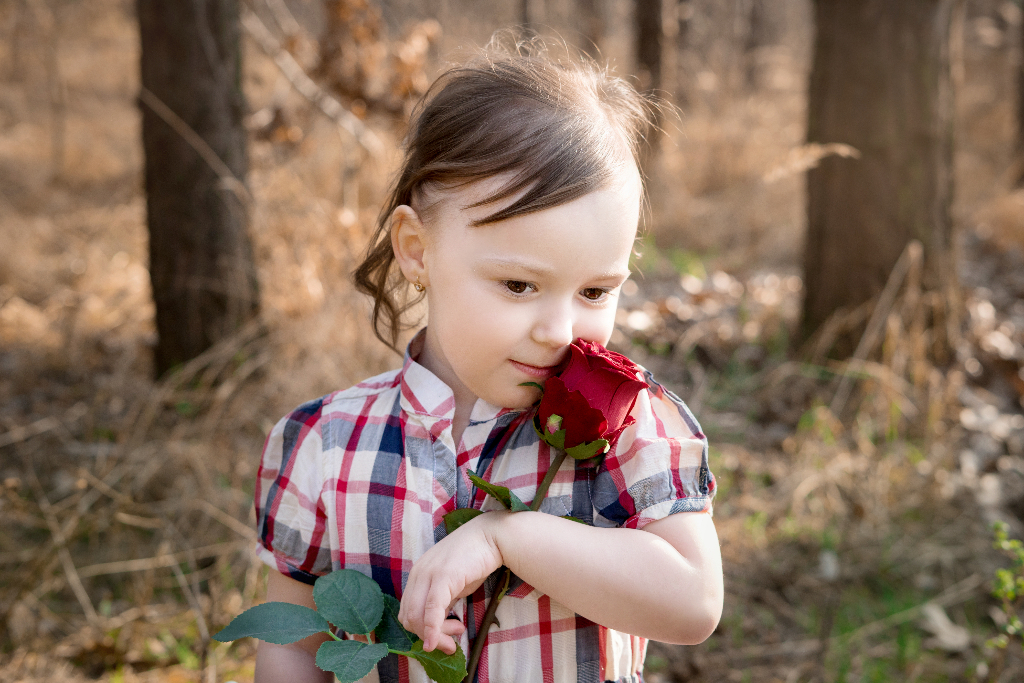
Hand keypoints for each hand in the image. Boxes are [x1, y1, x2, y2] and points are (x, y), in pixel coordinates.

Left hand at [399, 511, 505, 653]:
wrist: (491, 536)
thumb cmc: (474, 559)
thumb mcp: (453, 586)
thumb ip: (441, 603)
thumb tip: (438, 626)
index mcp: (417, 575)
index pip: (407, 612)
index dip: (423, 632)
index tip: (445, 637)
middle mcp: (418, 574)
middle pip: (408, 618)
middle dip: (428, 637)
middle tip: (451, 643)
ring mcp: (428, 574)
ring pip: (417, 617)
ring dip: (435, 636)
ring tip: (457, 633)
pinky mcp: (442, 576)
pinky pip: (432, 609)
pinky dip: (433, 630)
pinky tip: (441, 641)